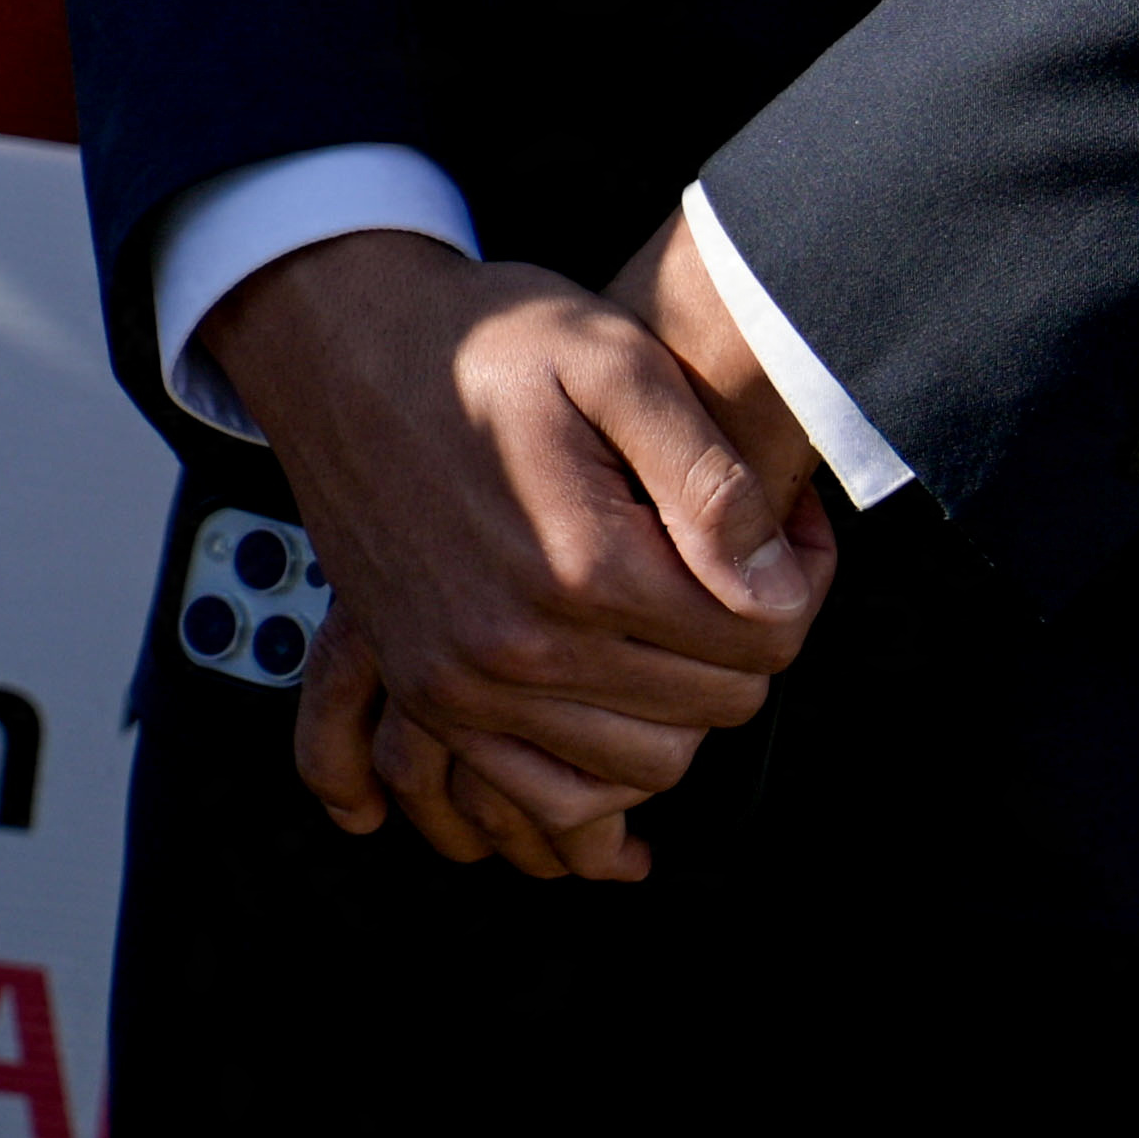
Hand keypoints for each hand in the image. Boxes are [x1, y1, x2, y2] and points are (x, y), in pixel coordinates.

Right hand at [197, 228, 834, 879]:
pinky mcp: (430, 696)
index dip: (800, 577)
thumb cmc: (479, 343)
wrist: (338, 347)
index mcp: (581, 564)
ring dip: (685, 699)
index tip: (781, 529)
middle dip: (750, 637)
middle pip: (720, 704)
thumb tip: (775, 587)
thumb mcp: (614, 360)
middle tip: (733, 561)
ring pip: (652, 760)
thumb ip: (709, 476)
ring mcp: (465, 681)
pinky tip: (620, 693)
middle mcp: (520, 644)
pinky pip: (554, 794)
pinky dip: (607, 765)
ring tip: (671, 614)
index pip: (767, 636)